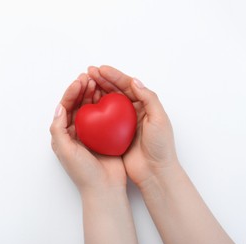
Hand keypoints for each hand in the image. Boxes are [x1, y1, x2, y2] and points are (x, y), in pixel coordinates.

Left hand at [50, 73, 126, 194]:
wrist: (104, 189)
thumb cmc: (83, 173)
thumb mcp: (65, 151)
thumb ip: (58, 129)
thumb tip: (59, 107)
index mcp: (64, 135)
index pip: (65, 108)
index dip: (71, 93)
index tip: (79, 81)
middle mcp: (76, 132)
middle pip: (78, 105)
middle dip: (82, 90)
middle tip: (89, 77)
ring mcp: (92, 133)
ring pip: (91, 108)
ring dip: (94, 94)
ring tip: (98, 82)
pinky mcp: (105, 136)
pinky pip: (105, 116)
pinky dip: (107, 105)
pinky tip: (111, 96)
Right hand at [88, 65, 178, 186]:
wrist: (155, 172)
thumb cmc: (161, 147)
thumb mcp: (159, 120)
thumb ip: (149, 98)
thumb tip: (134, 80)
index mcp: (145, 105)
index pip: (128, 85)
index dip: (114, 76)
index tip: (100, 69)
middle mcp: (133, 111)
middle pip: (116, 91)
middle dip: (102, 80)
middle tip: (88, 72)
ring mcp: (122, 123)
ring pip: (107, 102)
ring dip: (96, 92)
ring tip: (84, 84)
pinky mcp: (114, 134)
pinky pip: (102, 119)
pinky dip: (94, 110)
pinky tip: (85, 105)